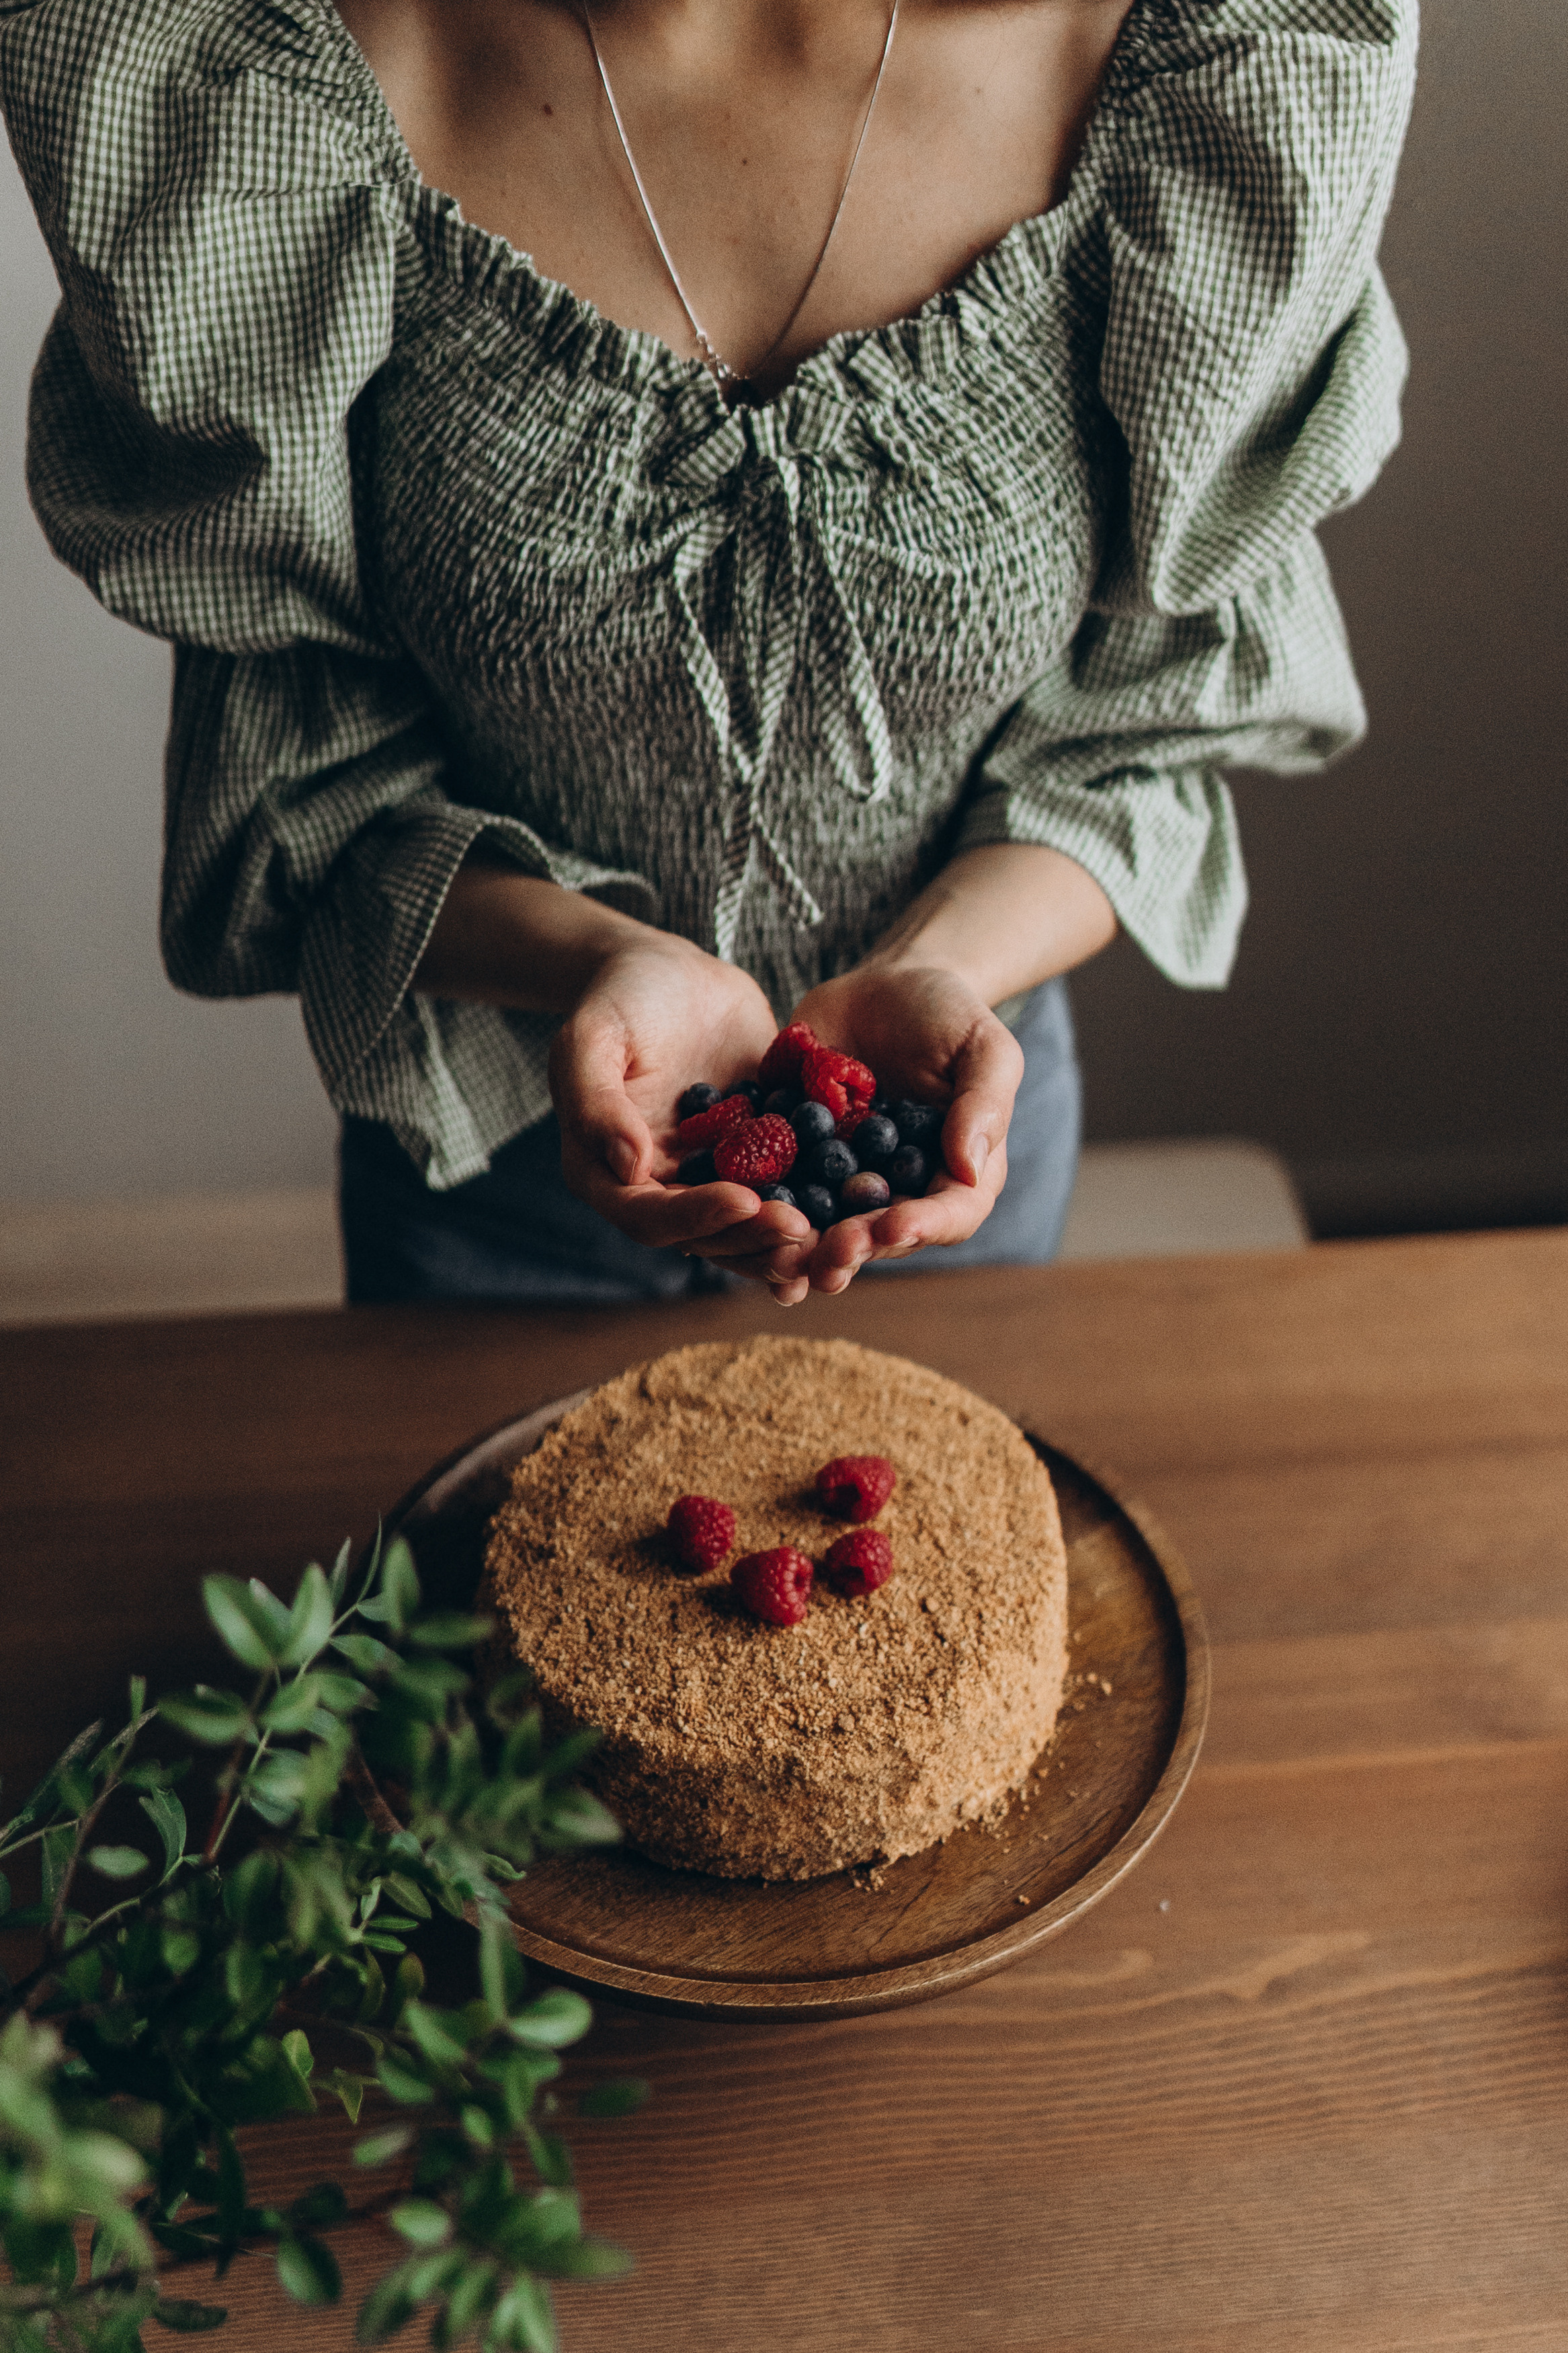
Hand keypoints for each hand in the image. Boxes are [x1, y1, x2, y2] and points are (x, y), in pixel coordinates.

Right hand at [549, 932, 812, 1280]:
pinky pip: (786, 1184)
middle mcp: (660, 1185)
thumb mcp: (589, 1038)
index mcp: (608, 1172)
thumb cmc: (617, 997)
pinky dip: (817, 1200)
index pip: (650, 1217)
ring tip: (832, 1234)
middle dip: (754, 1237)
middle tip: (803, 1229)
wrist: (669, 970)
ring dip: (788, 1237)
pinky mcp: (756, 1152)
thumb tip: (628, 1167)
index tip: (745, 1201)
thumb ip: (596, 1103)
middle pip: (706, 1235)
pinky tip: (857, 1201)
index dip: (697, 1217)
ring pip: (749, 1224)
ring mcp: (710, 1172)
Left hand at [761, 965, 1024, 1304]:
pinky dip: (762, 1212)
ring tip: (784, 1261)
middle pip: (885, 1236)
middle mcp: (903, 1190)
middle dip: (857, 1248)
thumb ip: (983, 1104)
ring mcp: (849, 1181)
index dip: (922, 1227)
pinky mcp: (801, 1160)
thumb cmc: (948, 1014)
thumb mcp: (983, 1048)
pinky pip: (781, 1192)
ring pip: (829, 1229)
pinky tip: (740, 1221)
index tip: (891, 1227)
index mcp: (958, 1174)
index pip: (950, 1215)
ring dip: (807, 1249)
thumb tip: (969, 1167)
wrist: (883, 986)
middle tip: (829, 1252)